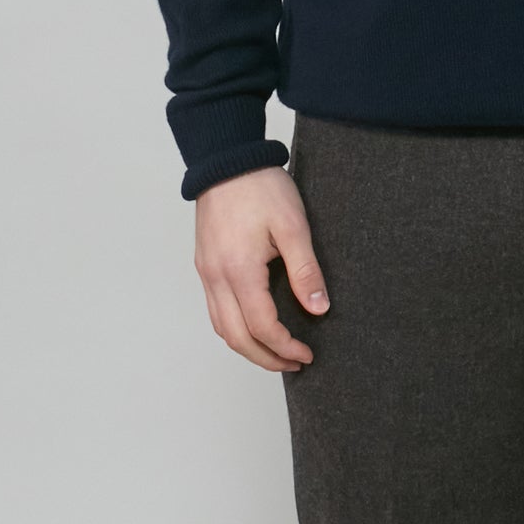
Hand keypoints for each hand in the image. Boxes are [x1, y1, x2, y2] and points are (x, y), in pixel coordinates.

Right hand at [193, 165, 329, 372]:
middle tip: (294, 364)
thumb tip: (318, 308)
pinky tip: (254, 327)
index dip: (285, 346)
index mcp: (238, 270)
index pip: (261, 327)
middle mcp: (216, 277)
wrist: (227, 160)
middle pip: (236, 337)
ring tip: (276, 353)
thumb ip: (305, 271)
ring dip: (247, 347)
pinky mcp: (205, 265)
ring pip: (221, 328)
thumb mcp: (294, 226)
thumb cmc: (260, 187)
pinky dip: (234, 328)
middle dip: (265, 358)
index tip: (307, 353)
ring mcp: (206, 272)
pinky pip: (215, 310)